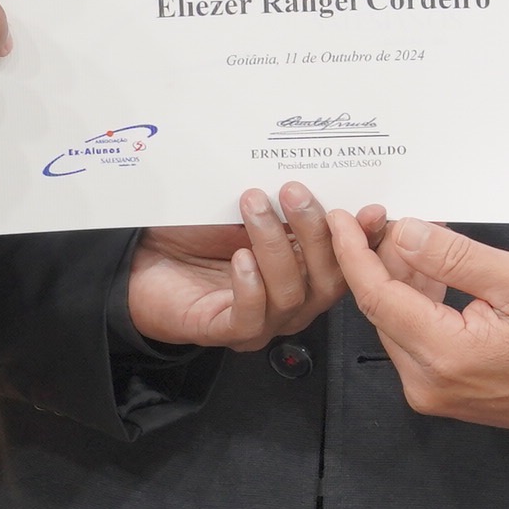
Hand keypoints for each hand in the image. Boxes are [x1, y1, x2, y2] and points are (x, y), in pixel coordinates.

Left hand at [126, 186, 353, 351]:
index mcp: (306, 270)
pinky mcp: (226, 332)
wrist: (140, 257)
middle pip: (328, 280)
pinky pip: (252, 317)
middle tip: (294, 192)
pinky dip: (250, 286)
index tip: (369, 210)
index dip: (364, 239)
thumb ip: (286, 202)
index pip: (348, 261)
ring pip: (290, 294)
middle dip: (316, 234)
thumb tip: (323, 177)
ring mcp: (262, 321)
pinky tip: (239, 258)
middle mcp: (292, 301)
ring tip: (252, 207)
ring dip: (274, 245)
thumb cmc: (195, 232)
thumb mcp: (247, 208)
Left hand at [325, 215, 508, 437]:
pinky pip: (410, 338)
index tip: (342, 220)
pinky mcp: (437, 392)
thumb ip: (456, 256)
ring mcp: (430, 392)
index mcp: (445, 355)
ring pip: (394, 322)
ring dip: (398, 279)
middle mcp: (426, 382)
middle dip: (378, 259)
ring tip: (420, 241)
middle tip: (388, 217)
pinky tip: (430, 274)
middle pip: (380, 309)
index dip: (354, 253)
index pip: (377, 297)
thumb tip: (403, 233)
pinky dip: (413, 302)